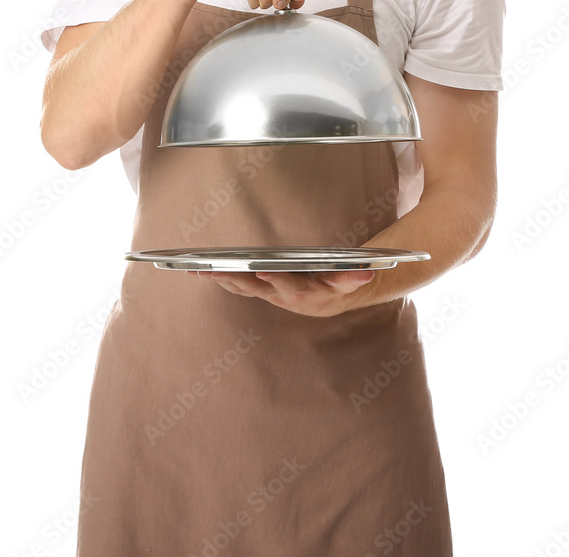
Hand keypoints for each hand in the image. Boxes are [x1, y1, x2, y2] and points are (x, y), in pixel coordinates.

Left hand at [186, 269, 375, 316]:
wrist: (332, 299)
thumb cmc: (338, 283)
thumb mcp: (348, 281)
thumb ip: (355, 277)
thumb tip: (368, 273)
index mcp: (303, 292)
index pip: (287, 286)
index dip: (274, 280)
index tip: (261, 271)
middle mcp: (283, 296)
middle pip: (256, 288)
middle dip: (236, 279)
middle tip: (215, 270)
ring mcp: (271, 295)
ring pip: (244, 288)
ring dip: (223, 280)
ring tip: (201, 269)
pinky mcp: (264, 292)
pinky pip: (240, 287)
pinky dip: (223, 279)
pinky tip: (205, 271)